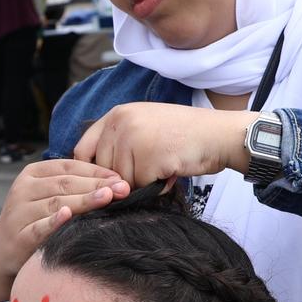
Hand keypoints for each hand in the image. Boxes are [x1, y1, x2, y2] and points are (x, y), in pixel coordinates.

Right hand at [0, 160, 131, 300]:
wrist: (2, 250)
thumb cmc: (35, 219)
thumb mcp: (48, 196)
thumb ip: (73, 186)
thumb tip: (115, 182)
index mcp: (32, 173)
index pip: (69, 167)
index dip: (96, 171)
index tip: (119, 178)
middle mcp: (23, 189)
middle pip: (65, 184)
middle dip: (96, 185)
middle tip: (122, 189)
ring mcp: (19, 212)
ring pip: (56, 203)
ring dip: (83, 200)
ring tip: (106, 198)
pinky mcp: (18, 235)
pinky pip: (39, 227)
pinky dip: (53, 222)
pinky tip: (68, 216)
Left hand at [72, 102, 258, 190]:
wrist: (218, 135)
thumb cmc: (184, 135)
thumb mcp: (144, 125)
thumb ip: (119, 142)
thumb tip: (95, 175)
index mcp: (117, 114)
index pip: (83, 149)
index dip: (89, 170)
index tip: (99, 182)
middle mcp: (121, 123)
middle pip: (102, 169)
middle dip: (122, 178)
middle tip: (150, 169)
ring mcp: (134, 138)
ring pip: (122, 180)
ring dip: (142, 183)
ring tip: (164, 167)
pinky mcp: (148, 157)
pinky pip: (141, 186)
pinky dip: (156, 187)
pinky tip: (171, 172)